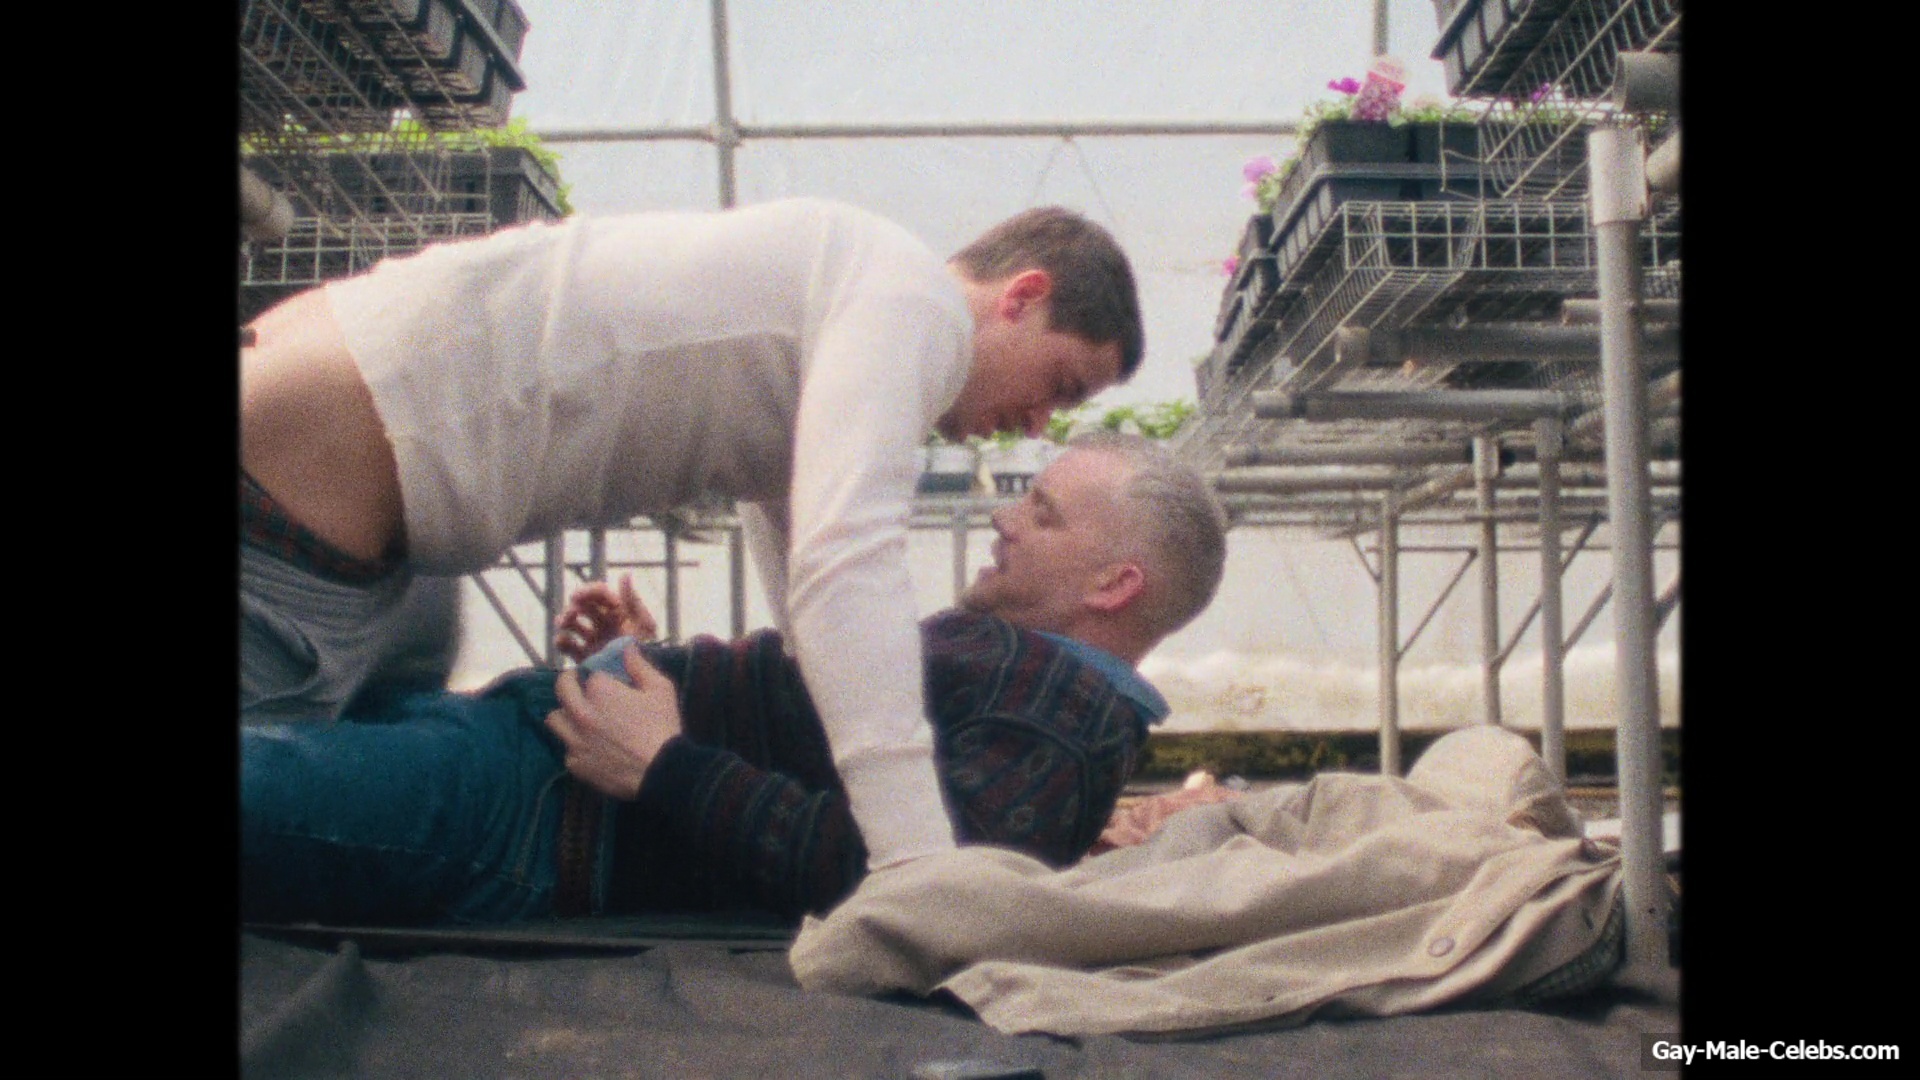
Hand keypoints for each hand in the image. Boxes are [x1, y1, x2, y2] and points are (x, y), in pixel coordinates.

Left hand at [545, 643, 683, 798]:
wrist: (661, 772)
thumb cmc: (662, 728)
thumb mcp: (660, 689)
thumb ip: (639, 665)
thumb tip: (626, 646)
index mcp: (600, 690)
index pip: (588, 672)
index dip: (597, 675)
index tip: (603, 679)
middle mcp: (580, 712)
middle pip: (561, 690)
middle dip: (569, 684)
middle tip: (579, 687)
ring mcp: (574, 739)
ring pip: (554, 719)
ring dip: (566, 714)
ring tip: (580, 718)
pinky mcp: (575, 763)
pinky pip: (566, 747)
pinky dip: (576, 744)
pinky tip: (592, 746)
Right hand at [554, 573, 658, 661]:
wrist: (638, 678)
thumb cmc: (645, 648)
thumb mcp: (643, 623)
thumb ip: (632, 600)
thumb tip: (625, 574)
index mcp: (617, 610)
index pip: (599, 594)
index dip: (587, 591)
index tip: (576, 596)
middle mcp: (603, 622)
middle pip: (583, 607)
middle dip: (574, 606)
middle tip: (571, 612)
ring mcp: (593, 638)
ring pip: (573, 624)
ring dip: (565, 621)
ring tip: (562, 624)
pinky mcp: (585, 656)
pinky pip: (568, 646)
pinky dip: (562, 642)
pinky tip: (561, 641)